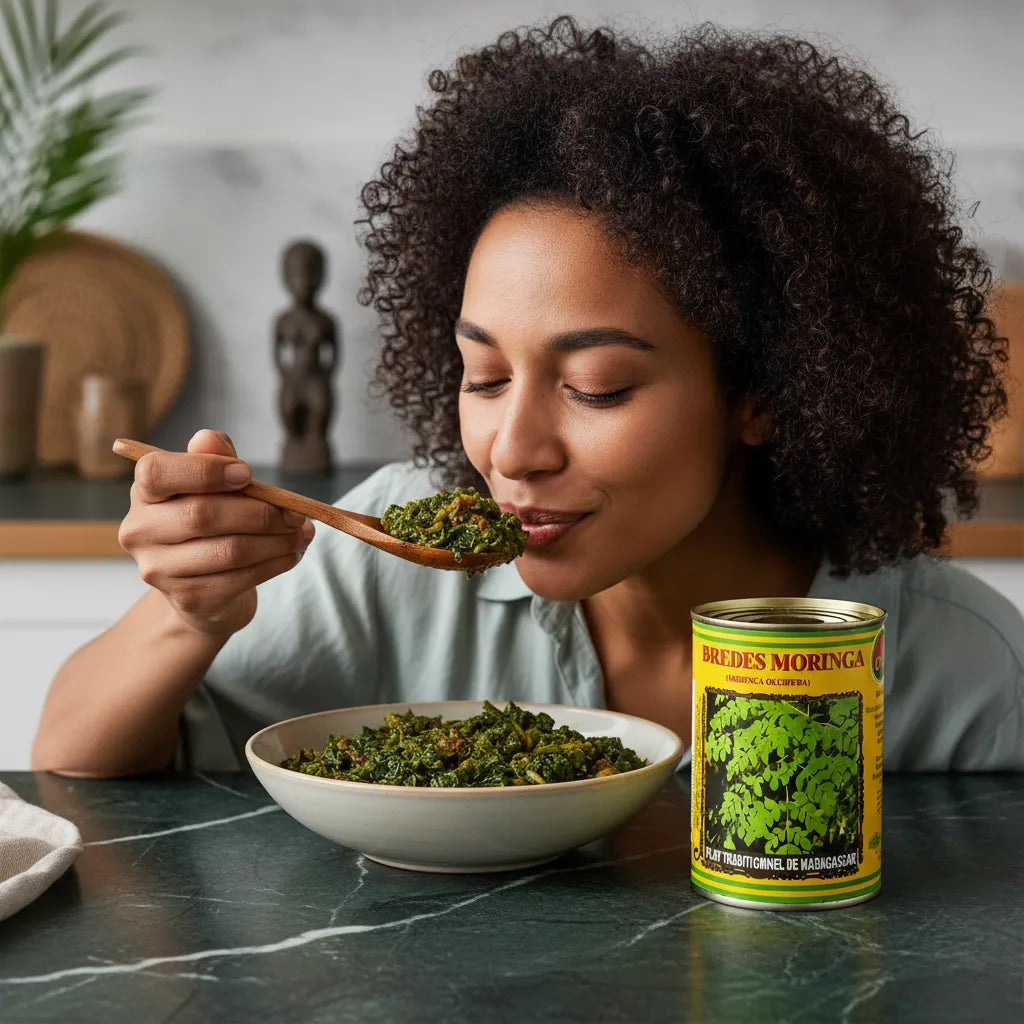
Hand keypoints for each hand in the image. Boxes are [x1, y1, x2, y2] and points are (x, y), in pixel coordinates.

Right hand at [118, 429, 314, 635]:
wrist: (205, 592)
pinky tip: (292, 553)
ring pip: (230, 550)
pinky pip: (242, 577)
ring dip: (277, 540)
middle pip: (204, 515)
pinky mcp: (190, 599)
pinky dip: (276, 562)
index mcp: (144, 494)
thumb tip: (209, 438)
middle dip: (261, 511)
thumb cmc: (211, 525)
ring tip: (303, 533)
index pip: (158, 473)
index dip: (205, 470)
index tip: (246, 473)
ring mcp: (160, 571)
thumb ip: (214, 459)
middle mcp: (141, 532)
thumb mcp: (213, 486)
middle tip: (297, 512)